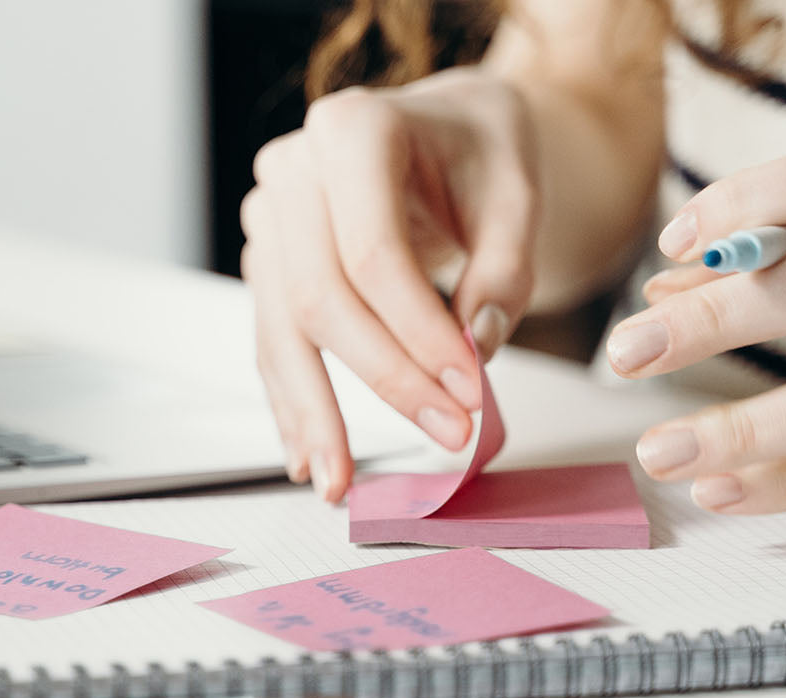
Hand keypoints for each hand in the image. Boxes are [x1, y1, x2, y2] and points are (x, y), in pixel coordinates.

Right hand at [241, 68, 539, 501]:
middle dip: (384, 380)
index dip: (419, 334)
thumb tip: (476, 347)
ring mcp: (269, 219)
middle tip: (447, 435)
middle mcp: (292, 171)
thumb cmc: (478, 148)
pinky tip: (306, 455)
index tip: (470, 392)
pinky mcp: (268, 264)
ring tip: (339, 483)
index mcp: (351, 129)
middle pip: (320, 298)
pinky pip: (274, 342)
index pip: (373, 255)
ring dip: (313, 414)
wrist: (442, 127)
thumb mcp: (517, 186)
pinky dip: (292, 403)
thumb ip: (505, 266)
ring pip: (282, 331)